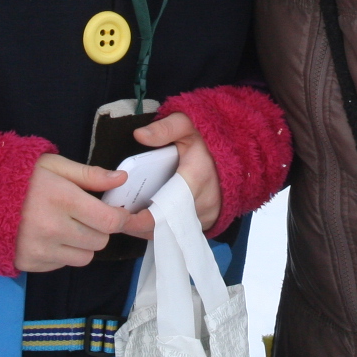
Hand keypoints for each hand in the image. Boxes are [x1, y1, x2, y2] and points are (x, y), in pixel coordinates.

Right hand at [14, 154, 129, 271]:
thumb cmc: (20, 177)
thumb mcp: (55, 165)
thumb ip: (90, 175)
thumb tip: (121, 179)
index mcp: (63, 199)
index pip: (109, 221)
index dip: (121, 218)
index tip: (119, 212)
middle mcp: (53, 228)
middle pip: (100, 241)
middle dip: (99, 228)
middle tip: (85, 215)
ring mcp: (40, 249)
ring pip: (84, 257)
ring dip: (82, 244)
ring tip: (66, 226)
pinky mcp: (30, 263)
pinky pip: (62, 265)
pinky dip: (62, 253)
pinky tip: (49, 236)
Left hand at [121, 113, 220, 238]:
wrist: (240, 151)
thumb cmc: (209, 139)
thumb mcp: (188, 124)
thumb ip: (164, 128)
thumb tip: (139, 135)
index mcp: (196, 178)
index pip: (165, 210)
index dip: (140, 219)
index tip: (119, 216)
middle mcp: (204, 202)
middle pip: (165, 226)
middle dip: (138, 226)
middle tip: (116, 217)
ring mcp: (208, 215)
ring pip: (172, 233)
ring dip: (149, 229)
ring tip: (128, 218)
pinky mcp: (208, 221)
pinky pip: (181, 233)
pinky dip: (163, 229)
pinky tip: (147, 219)